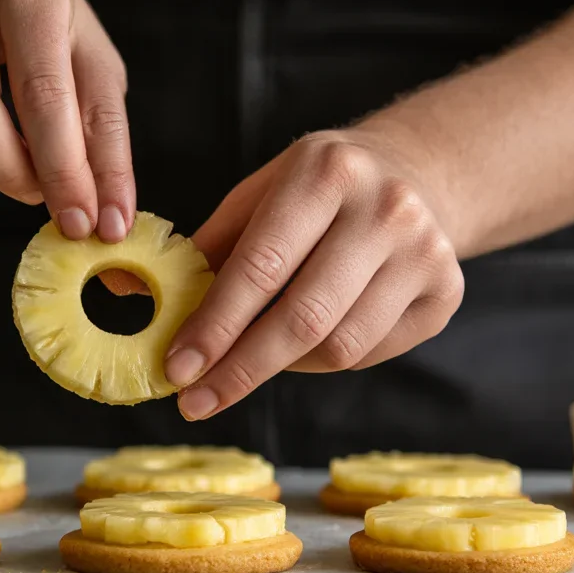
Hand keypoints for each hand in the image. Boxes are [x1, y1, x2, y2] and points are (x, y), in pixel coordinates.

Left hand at [162, 128, 464, 420]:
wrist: (417, 173)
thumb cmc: (316, 192)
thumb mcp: (258, 197)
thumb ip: (202, 249)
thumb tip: (125, 291)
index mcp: (326, 171)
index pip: (261, 265)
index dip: (214, 325)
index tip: (177, 368)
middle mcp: (386, 208)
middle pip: (303, 317)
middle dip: (240, 369)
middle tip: (195, 401)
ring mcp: (426, 252)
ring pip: (340, 347)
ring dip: (281, 368)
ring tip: (249, 363)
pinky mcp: (447, 292)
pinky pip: (370, 353)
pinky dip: (324, 362)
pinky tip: (302, 347)